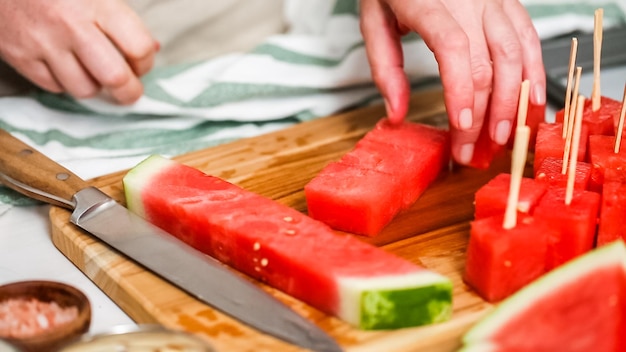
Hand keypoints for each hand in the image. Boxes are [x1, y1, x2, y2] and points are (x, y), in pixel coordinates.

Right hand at [0, 0, 157, 103]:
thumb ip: (123, 19)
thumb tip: (152, 49)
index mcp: (97, 4)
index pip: (139, 47)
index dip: (145, 62)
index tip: (140, 64)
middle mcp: (71, 26)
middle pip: (115, 78)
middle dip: (129, 91)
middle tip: (129, 90)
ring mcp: (44, 43)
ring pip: (85, 89)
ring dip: (94, 86)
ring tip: (93, 72)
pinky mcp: (21, 57)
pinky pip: (55, 88)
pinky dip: (64, 83)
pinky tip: (65, 66)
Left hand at [360, 0, 545, 164]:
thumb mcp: (373, 20)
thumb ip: (384, 67)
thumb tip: (398, 115)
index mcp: (428, 2)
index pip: (454, 50)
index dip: (463, 92)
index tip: (462, 128)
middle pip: (489, 60)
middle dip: (487, 112)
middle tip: (477, 149)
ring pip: (515, 51)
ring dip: (515, 99)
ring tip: (506, 135)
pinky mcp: (507, 0)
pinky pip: (528, 36)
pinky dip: (534, 70)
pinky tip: (532, 100)